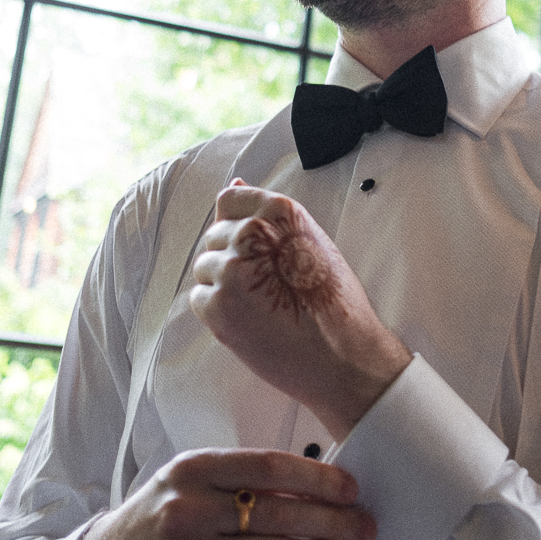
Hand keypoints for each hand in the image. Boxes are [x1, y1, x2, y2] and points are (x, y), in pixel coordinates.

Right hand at [67, 448, 373, 539]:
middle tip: (363, 525)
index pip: (268, 466)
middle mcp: (186, 510)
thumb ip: (241, 479)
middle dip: (331, 520)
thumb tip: (312, 486)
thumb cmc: (158, 516)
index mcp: (193, 469)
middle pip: (277, 513)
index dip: (317, 477)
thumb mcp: (190, 481)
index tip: (350, 488)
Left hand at [191, 186, 410, 440]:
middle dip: (232, 257)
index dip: (238, 224)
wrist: (341, 357)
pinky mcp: (217, 305)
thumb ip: (270, 215)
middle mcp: (251, 234)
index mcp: (279, 212)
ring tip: (259, 304)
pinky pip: (199, 297)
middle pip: (215, 236)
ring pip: (204, 267)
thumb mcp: (312, 240)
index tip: (252, 247)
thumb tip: (235, 183)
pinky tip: (249, 319)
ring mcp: (231, 269)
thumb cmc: (333, 302)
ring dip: (223, 284)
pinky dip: (217, 310)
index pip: (230, 200)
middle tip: (265, 285)